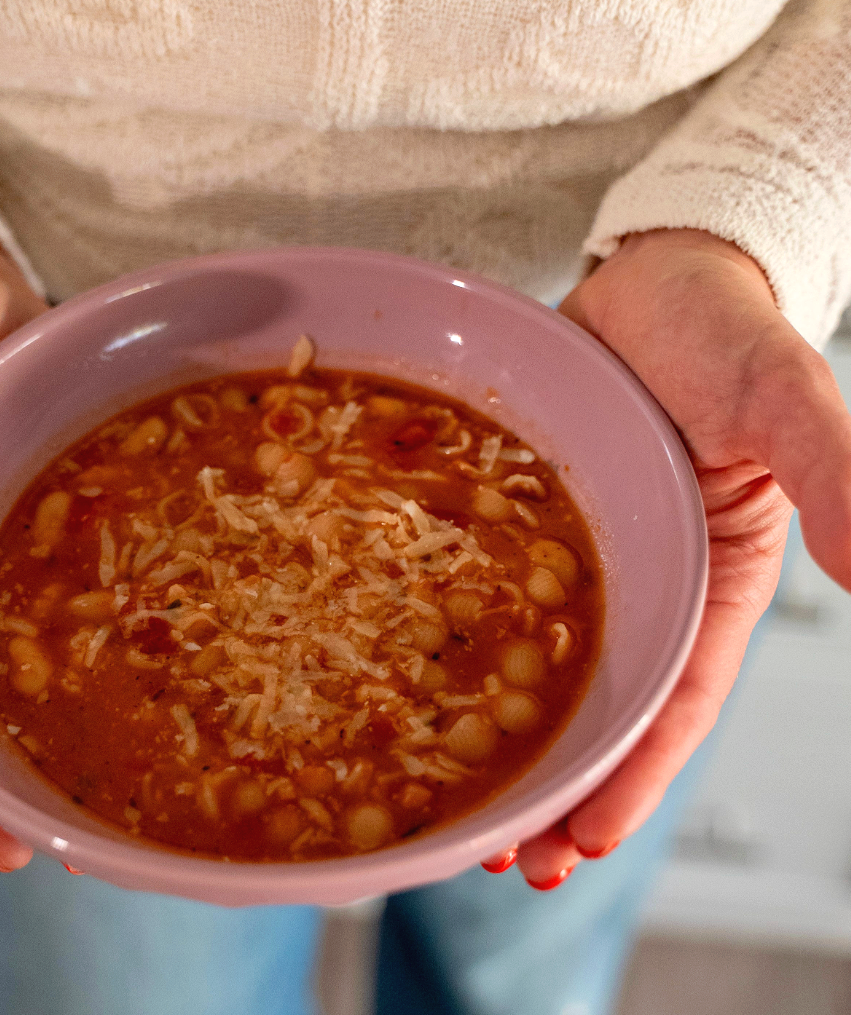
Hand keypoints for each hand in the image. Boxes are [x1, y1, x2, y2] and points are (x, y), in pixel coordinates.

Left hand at [500, 229, 850, 887]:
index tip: (582, 842)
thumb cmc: (728, 331)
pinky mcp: (524, 519)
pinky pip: (485, 593)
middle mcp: (644, 583)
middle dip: (562, 787)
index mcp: (708, 582)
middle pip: (601, 707)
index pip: (675, 705)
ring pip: (540, 665)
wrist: (656, 273)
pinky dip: (460, 644)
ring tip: (462, 808)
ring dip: (509, 736)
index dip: (634, 778)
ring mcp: (582, 555)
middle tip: (506, 859)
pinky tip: (416, 678)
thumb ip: (840, 477)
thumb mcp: (785, 403)